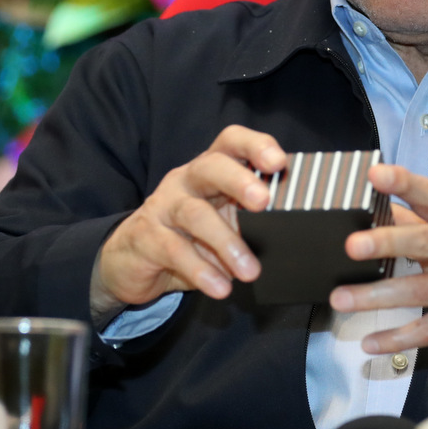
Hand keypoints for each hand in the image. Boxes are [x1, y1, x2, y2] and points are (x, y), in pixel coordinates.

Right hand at [90, 125, 285, 324]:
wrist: (130, 260)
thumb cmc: (188, 235)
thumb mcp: (222, 220)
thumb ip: (251, 218)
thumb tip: (297, 230)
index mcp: (210, 169)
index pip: (231, 142)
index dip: (255, 145)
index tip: (278, 161)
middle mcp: (185, 180)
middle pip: (211, 166)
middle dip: (239, 180)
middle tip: (263, 201)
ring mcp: (163, 206)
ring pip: (194, 214)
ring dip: (226, 243)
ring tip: (250, 271)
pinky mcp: (146, 237)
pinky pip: (174, 251)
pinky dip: (200, 270)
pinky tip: (220, 286)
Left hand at [328, 163, 427, 353]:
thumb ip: (417, 216)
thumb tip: (372, 206)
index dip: (405, 184)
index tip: (377, 175)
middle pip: (425, 242)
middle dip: (387, 242)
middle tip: (353, 245)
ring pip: (420, 290)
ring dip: (378, 295)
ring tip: (342, 299)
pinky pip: (427, 330)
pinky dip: (397, 338)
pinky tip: (369, 341)